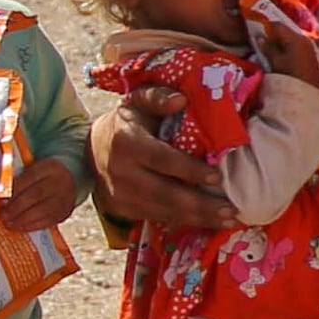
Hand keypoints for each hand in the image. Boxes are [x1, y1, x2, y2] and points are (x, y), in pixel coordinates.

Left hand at [0, 153, 86, 239]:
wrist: (69, 181)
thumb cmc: (43, 177)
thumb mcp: (35, 169)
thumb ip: (20, 177)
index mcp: (50, 167)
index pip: (31, 176)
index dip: (15, 188)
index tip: (0, 197)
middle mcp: (61, 181)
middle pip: (37, 194)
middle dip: (17, 206)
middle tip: (3, 214)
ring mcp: (65, 199)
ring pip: (43, 210)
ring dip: (23, 219)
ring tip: (8, 223)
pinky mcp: (64, 213)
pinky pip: (47, 222)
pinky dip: (31, 226)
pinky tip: (19, 227)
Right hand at [94, 96, 241, 234]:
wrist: (88, 149)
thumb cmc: (126, 122)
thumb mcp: (137, 100)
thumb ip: (158, 97)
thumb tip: (180, 100)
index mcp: (126, 142)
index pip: (161, 159)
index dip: (189, 169)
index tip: (217, 177)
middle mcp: (121, 172)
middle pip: (164, 193)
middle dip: (200, 204)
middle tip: (231, 210)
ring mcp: (120, 195)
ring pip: (162, 211)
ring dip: (197, 218)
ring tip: (227, 220)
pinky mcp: (122, 210)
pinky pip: (156, 218)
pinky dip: (183, 221)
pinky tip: (207, 222)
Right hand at [245, 0, 318, 84]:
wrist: (308, 94)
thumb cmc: (289, 77)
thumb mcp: (275, 62)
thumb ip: (268, 48)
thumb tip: (260, 38)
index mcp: (295, 39)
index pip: (278, 25)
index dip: (265, 26)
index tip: (254, 29)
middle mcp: (305, 40)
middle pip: (286, 31)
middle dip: (272, 34)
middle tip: (260, 40)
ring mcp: (310, 48)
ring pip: (291, 39)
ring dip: (280, 42)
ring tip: (268, 49)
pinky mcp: (311, 56)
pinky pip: (296, 47)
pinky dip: (287, 48)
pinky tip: (279, 56)